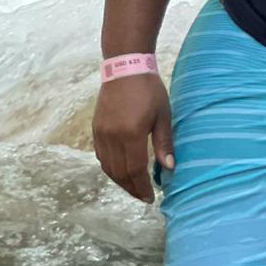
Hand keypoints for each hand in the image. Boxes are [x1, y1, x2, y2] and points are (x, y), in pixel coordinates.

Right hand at [92, 74, 173, 202]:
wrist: (125, 67)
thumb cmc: (149, 90)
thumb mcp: (163, 116)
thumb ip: (164, 143)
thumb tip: (169, 168)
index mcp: (131, 134)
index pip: (135, 170)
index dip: (142, 187)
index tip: (150, 198)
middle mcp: (112, 136)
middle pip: (119, 173)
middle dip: (131, 188)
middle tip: (143, 197)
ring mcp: (101, 133)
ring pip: (108, 166)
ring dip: (120, 180)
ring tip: (133, 187)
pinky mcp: (96, 128)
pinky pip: (101, 156)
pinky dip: (110, 168)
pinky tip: (121, 170)